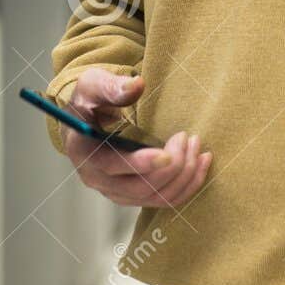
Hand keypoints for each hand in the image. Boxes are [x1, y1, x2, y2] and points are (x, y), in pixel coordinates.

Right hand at [61, 68, 211, 207]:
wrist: (86, 120)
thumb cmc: (89, 101)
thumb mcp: (93, 85)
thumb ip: (112, 86)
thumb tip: (136, 85)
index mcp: (83, 152)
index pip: (112, 166)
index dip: (141, 164)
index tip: (168, 154)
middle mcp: (97, 179)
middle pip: (139, 188)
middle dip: (172, 167)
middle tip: (188, 138)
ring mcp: (115, 191)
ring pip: (156, 197)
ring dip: (184, 176)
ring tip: (198, 147)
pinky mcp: (132, 195)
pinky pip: (164, 200)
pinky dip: (187, 185)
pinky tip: (201, 163)